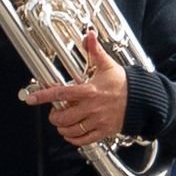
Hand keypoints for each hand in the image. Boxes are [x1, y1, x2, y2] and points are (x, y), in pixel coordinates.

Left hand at [20, 27, 132, 149]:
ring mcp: (98, 121)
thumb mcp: (108, 65)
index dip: (43, 97)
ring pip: (71, 130)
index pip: (60, 94)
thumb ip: (95, 51)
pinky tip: (71, 134)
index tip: (31, 99)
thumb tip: (89, 35)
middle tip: (55, 112)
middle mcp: (92, 108)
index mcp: (90, 91)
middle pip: (63, 118)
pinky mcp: (104, 131)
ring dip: (62, 128)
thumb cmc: (124, 83)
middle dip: (54, 117)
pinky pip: (83, 140)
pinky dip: (73, 139)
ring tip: (63, 123)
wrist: (143, 100)